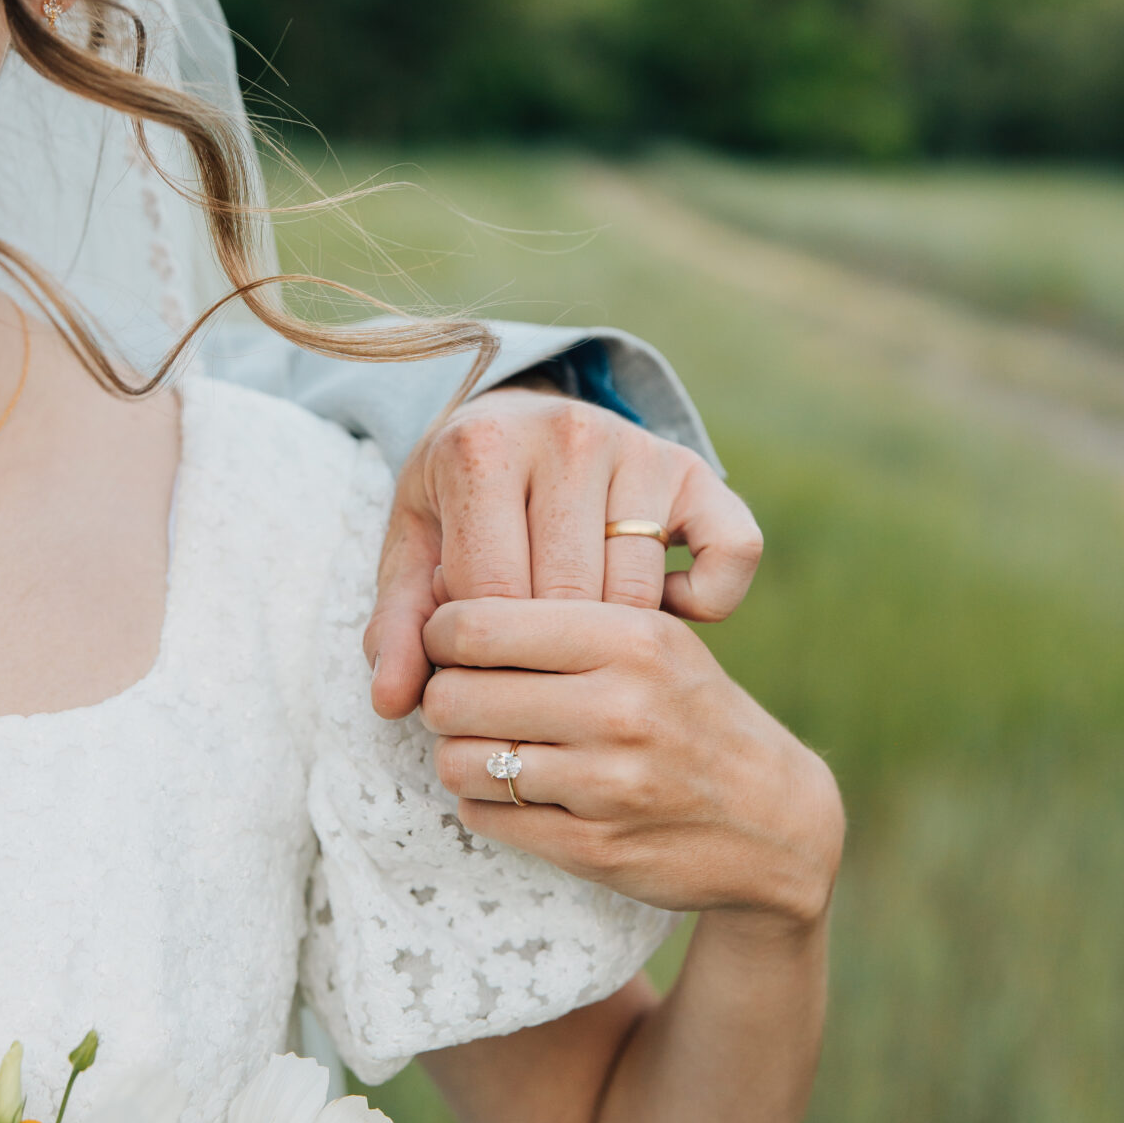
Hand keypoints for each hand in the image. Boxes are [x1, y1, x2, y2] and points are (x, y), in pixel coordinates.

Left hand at [365, 387, 762, 719]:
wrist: (525, 419)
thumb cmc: (461, 505)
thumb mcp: (415, 554)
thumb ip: (399, 625)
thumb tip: (394, 703)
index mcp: (483, 446)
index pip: (487, 600)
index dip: (477, 661)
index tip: (473, 668)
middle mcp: (570, 435)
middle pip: (564, 605)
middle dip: (541, 666)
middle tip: (526, 676)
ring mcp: (642, 449)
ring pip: (636, 600)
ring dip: (613, 649)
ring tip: (578, 650)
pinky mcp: (699, 469)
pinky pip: (729, 554)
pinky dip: (705, 601)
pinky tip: (661, 608)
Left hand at [419, 597, 843, 924]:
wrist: (773, 820)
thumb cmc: (689, 710)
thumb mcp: (650, 637)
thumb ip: (556, 612)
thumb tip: (429, 586)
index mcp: (630, 636)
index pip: (477, 624)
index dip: (440, 632)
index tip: (448, 641)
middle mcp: (620, 708)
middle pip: (453, 695)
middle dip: (443, 697)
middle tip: (463, 698)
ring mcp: (607, 785)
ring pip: (458, 760)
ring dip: (460, 754)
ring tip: (491, 743)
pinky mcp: (593, 848)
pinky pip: (485, 815)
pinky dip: (486, 800)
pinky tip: (520, 788)